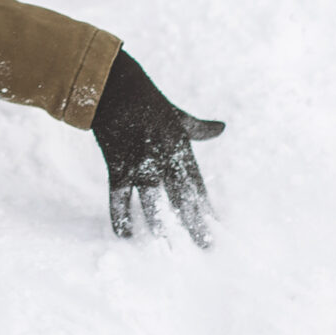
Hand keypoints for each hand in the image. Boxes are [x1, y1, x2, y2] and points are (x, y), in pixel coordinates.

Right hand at [91, 50, 225, 246]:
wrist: (113, 84)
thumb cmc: (146, 100)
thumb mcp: (176, 114)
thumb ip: (198, 128)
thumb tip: (221, 128)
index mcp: (180, 147)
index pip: (197, 185)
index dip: (208, 208)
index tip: (219, 229)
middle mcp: (164, 158)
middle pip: (182, 198)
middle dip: (195, 225)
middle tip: (206, 248)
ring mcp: (140, 163)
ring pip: (154, 201)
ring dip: (161, 226)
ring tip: (171, 250)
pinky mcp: (117, 164)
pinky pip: (119, 196)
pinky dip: (120, 215)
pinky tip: (125, 235)